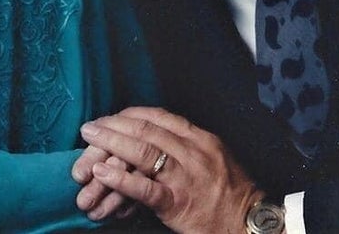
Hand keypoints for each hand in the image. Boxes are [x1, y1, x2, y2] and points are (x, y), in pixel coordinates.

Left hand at [78, 106, 262, 233]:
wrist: (248, 222)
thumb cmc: (230, 192)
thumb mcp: (212, 157)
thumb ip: (187, 146)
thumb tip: (156, 139)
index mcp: (199, 137)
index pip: (158, 117)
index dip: (130, 115)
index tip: (111, 117)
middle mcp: (191, 151)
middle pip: (146, 129)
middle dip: (115, 125)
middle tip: (91, 126)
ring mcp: (184, 176)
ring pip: (142, 151)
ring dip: (111, 142)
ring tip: (90, 139)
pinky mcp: (177, 202)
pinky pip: (144, 187)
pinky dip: (120, 178)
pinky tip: (102, 173)